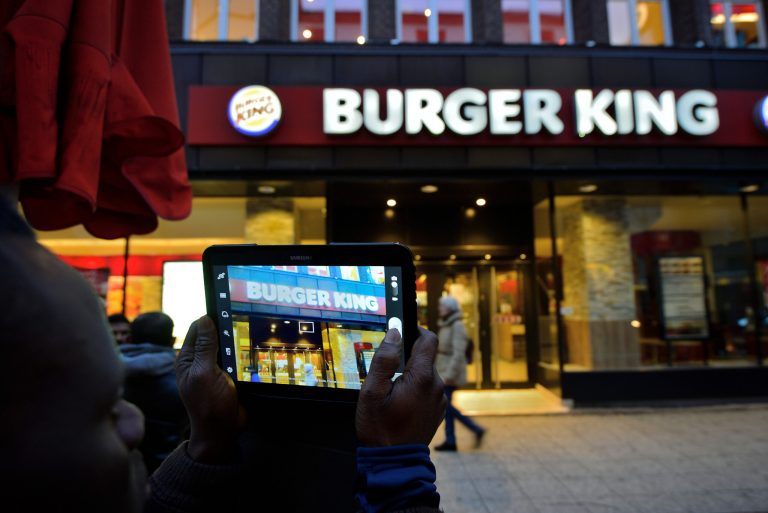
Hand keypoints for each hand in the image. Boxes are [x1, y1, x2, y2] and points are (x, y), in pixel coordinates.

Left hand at [176, 316, 245, 462]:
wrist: (223, 431)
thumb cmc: (209, 405)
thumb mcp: (205, 373)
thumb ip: (205, 346)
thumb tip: (205, 318)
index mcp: (187, 358)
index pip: (198, 328)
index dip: (211, 318)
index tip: (229, 309)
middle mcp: (199, 360)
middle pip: (214, 335)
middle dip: (227, 329)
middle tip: (245, 321)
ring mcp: (215, 368)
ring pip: (228, 346)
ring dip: (237, 342)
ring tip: (252, 335)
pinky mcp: (229, 375)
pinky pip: (237, 358)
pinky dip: (244, 354)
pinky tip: (254, 350)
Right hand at [356, 327, 445, 446]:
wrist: (395, 462)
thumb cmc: (380, 429)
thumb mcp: (372, 391)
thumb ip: (384, 359)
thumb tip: (394, 333)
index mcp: (423, 378)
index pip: (429, 339)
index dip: (416, 330)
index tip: (402, 331)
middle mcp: (437, 386)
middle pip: (425, 358)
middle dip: (407, 359)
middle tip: (386, 372)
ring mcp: (439, 400)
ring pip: (426, 374)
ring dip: (411, 376)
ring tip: (391, 392)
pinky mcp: (438, 410)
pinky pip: (428, 390)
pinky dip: (416, 389)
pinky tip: (400, 403)